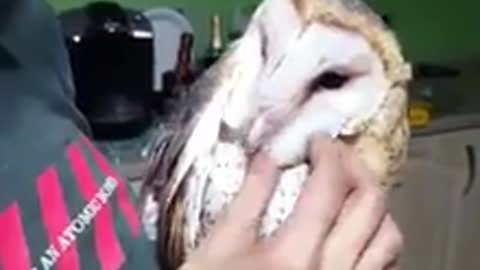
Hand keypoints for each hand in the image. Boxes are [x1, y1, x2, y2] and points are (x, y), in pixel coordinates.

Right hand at [179, 135, 402, 269]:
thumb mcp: (218, 247)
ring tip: (349, 188)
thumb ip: (248, 198)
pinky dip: (376, 237)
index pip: (330, 186)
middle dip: (356, 167)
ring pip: (388, 238)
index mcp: (293, 256)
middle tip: (335, 155)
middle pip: (370, 205)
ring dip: (373, 204)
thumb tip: (270, 156)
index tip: (316, 141)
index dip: (328, 152)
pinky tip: (355, 228)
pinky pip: (382, 266)